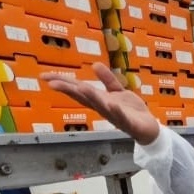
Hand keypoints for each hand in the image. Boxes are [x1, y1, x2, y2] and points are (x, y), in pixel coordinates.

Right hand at [44, 62, 160, 145]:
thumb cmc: (131, 111)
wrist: (149, 129)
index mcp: (99, 101)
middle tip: (52, 83)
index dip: (62, 83)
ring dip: (91, 97)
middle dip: (69, 90)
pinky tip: (111, 104)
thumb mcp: (118, 92)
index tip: (44, 76)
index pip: (78, 90)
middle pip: (84, 98)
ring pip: (101, 106)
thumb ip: (107, 80)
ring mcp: (115, 116)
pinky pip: (122, 117)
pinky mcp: (129, 123)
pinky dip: (116, 111)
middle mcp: (103, 109)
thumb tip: (94, 65)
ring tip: (82, 88)